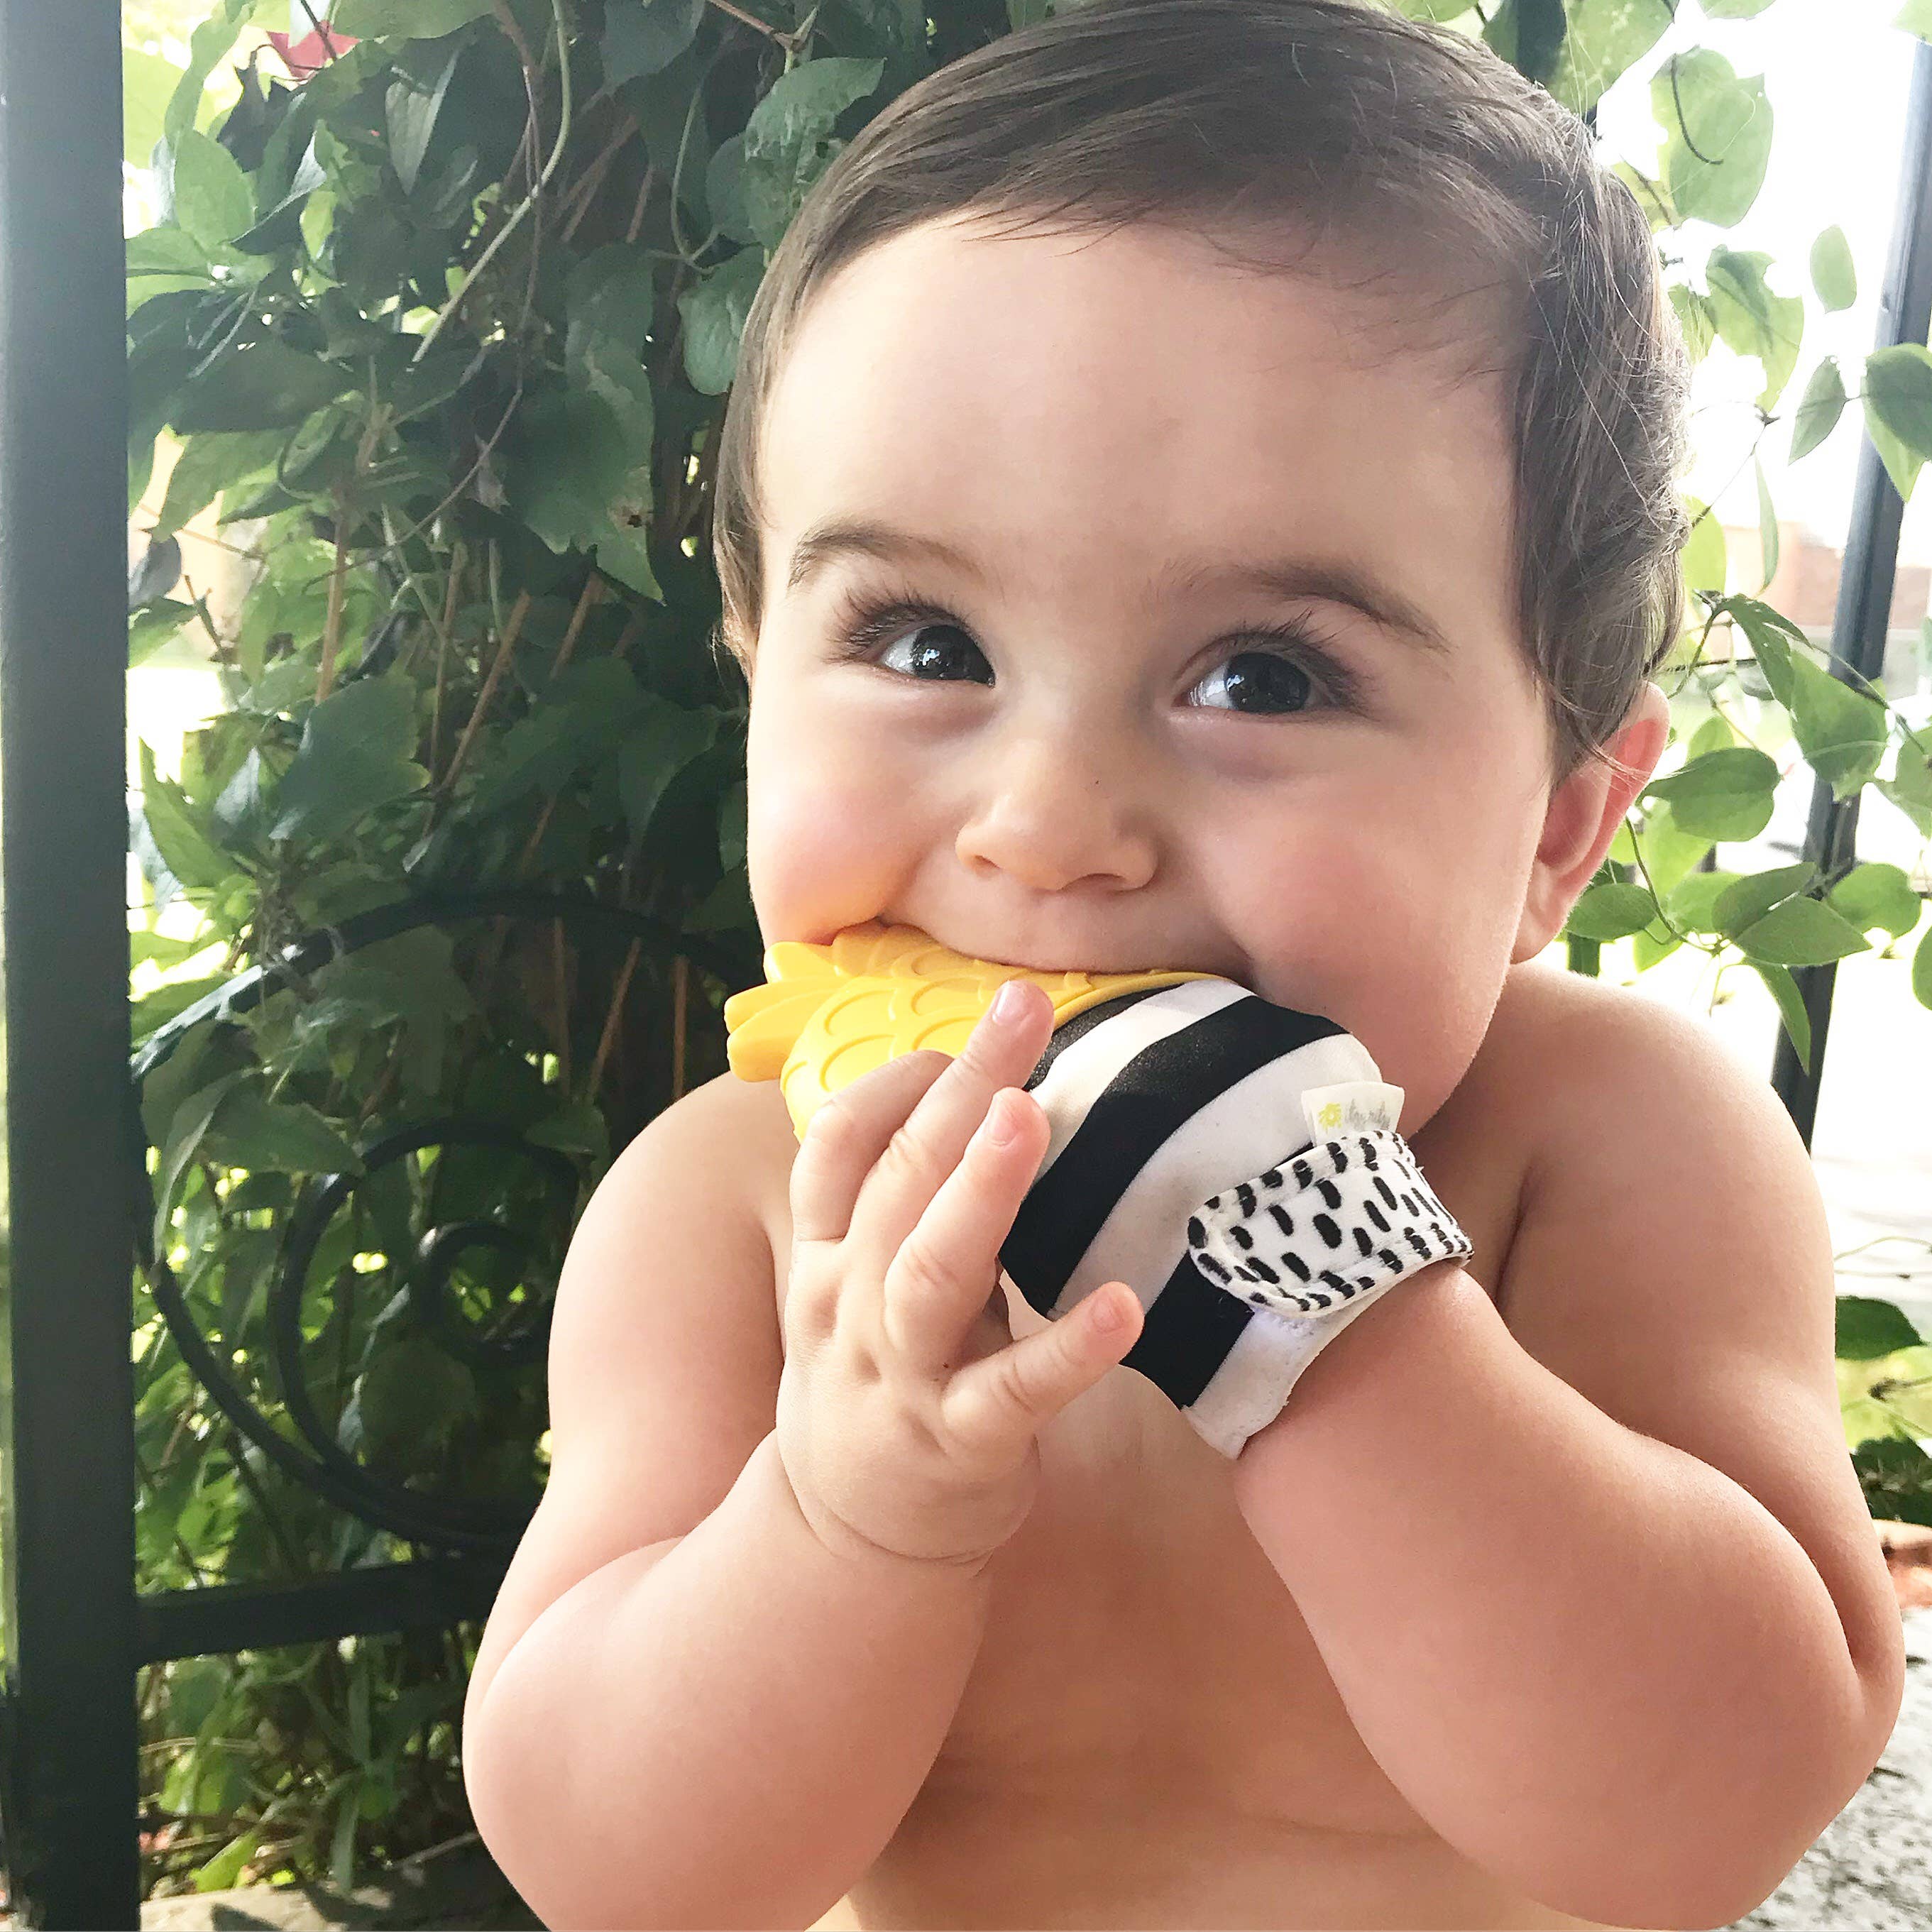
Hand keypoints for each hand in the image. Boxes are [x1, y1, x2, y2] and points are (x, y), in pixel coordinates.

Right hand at [775, 978, 1144, 1572]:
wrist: (848, 1543)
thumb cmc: (882, 1379)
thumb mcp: (861, 1287)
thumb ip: (907, 1204)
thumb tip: (988, 1091)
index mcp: (827, 1256)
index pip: (839, 1146)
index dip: (898, 1080)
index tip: (968, 1030)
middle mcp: (850, 1305)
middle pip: (897, 1181)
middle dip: (958, 1089)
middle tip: (1021, 1009)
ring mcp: (900, 1375)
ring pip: (928, 1273)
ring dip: (978, 1191)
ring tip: (1028, 1116)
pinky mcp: (960, 1443)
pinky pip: (1014, 1391)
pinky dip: (1068, 1349)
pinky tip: (1123, 1307)